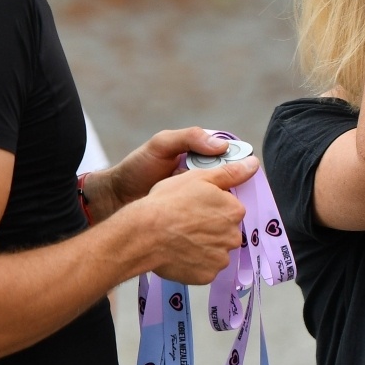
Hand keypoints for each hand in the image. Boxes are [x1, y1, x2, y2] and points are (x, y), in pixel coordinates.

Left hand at [85, 127, 237, 221]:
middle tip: (233, 196)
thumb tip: (222, 146)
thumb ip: (190, 138)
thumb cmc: (137, 168)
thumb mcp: (162, 145)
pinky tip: (213, 226)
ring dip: (226, 210)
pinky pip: (212, 222)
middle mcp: (204, 180)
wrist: (116, 200)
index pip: (231, 160)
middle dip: (234, 190)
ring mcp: (199, 202)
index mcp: (202, 158)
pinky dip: (215, 225)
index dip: (242, 165)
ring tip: (221, 213)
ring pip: (225, 206)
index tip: (249, 170)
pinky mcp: (194, 221)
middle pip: (233, 185)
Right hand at [135, 157, 259, 282]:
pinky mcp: (206, 276)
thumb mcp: (200, 178)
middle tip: (187, 224)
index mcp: (234, 211)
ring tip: (180, 239)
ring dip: (203, 247)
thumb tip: (253, 164)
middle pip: (225, 232)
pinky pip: (204, 269)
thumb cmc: (169, 203)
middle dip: (210, 229)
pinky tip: (179, 253)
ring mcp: (220, 258)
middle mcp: (233, 236)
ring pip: (215, 251)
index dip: (212, 208)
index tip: (196, 207)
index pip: (231, 210)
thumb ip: (230, 173)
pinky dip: (194, 263)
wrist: (145, 233)